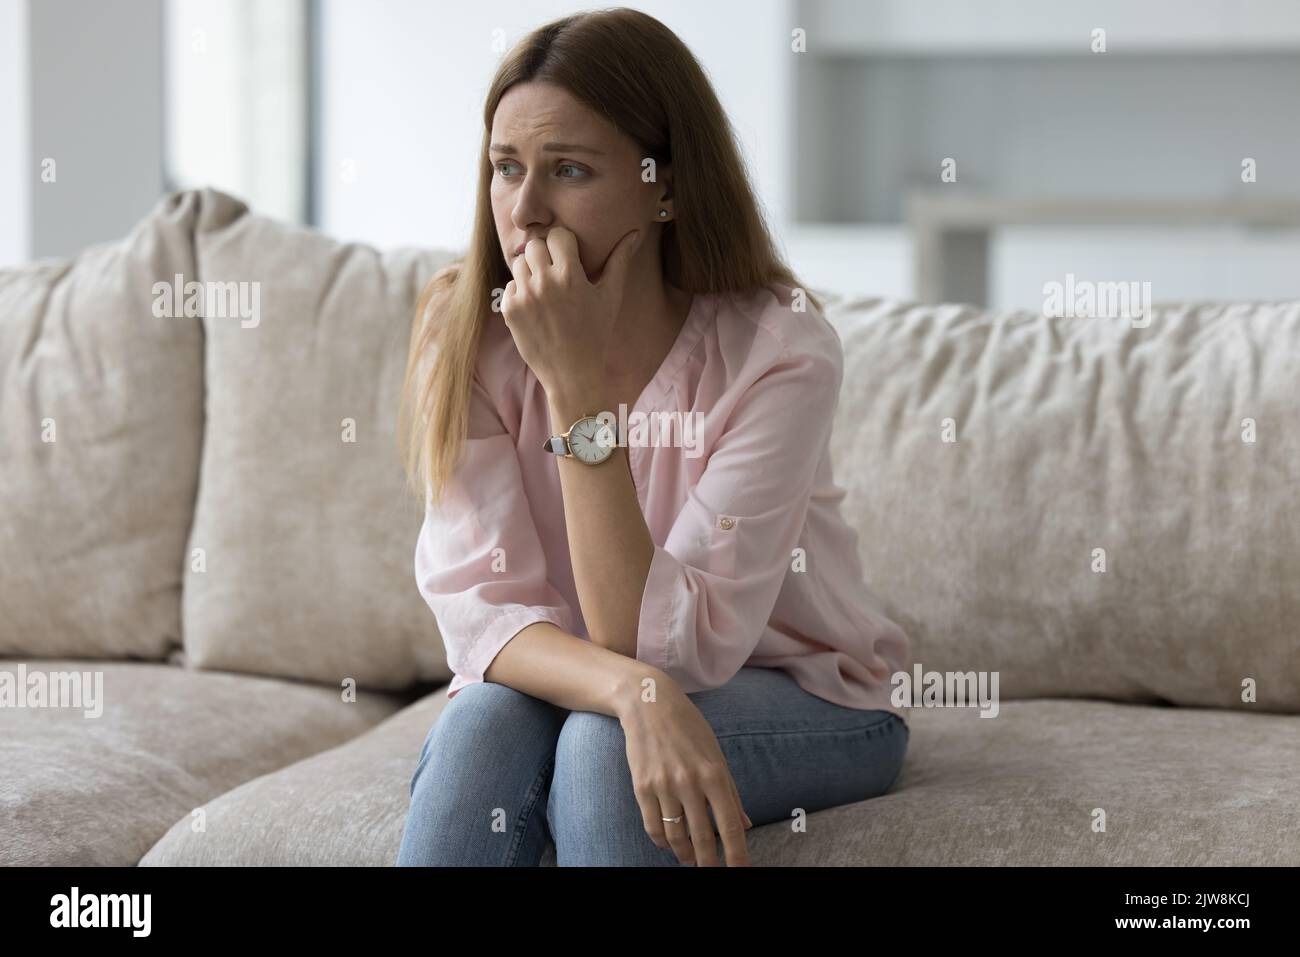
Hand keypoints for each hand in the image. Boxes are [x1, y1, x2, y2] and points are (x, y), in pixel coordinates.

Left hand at [499, 225, 639, 396]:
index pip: (558, 234)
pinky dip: (521, 292)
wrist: (572, 373)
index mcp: (570, 275)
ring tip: (546, 289)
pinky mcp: (510, 310)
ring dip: (531, 271)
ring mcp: (524, 296)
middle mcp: (544, 282)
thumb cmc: (596, 333)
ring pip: (519, 263)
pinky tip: (537, 308)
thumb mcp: (611, 297)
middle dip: (545, 255)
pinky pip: (511, 285)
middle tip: (556, 272)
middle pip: (535, 245)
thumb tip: (634, 232)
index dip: (564, 243)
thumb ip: (620, 261)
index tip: (569, 257)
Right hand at [619, 678, 754, 866]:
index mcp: (714, 773)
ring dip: (685, 855)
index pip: (730, 825)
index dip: (737, 854)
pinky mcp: (642, 786)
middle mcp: (690, 782)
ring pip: (676, 837)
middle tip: (712, 872)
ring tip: (690, 860)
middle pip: (703, 838)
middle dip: (709, 863)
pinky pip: (653, 827)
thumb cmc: (689, 727)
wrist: (649, 704)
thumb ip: (731, 791)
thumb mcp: (716, 754)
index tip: (740, 871)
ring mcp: (664, 785)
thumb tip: (745, 824)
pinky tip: (669, 844)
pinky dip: (662, 842)